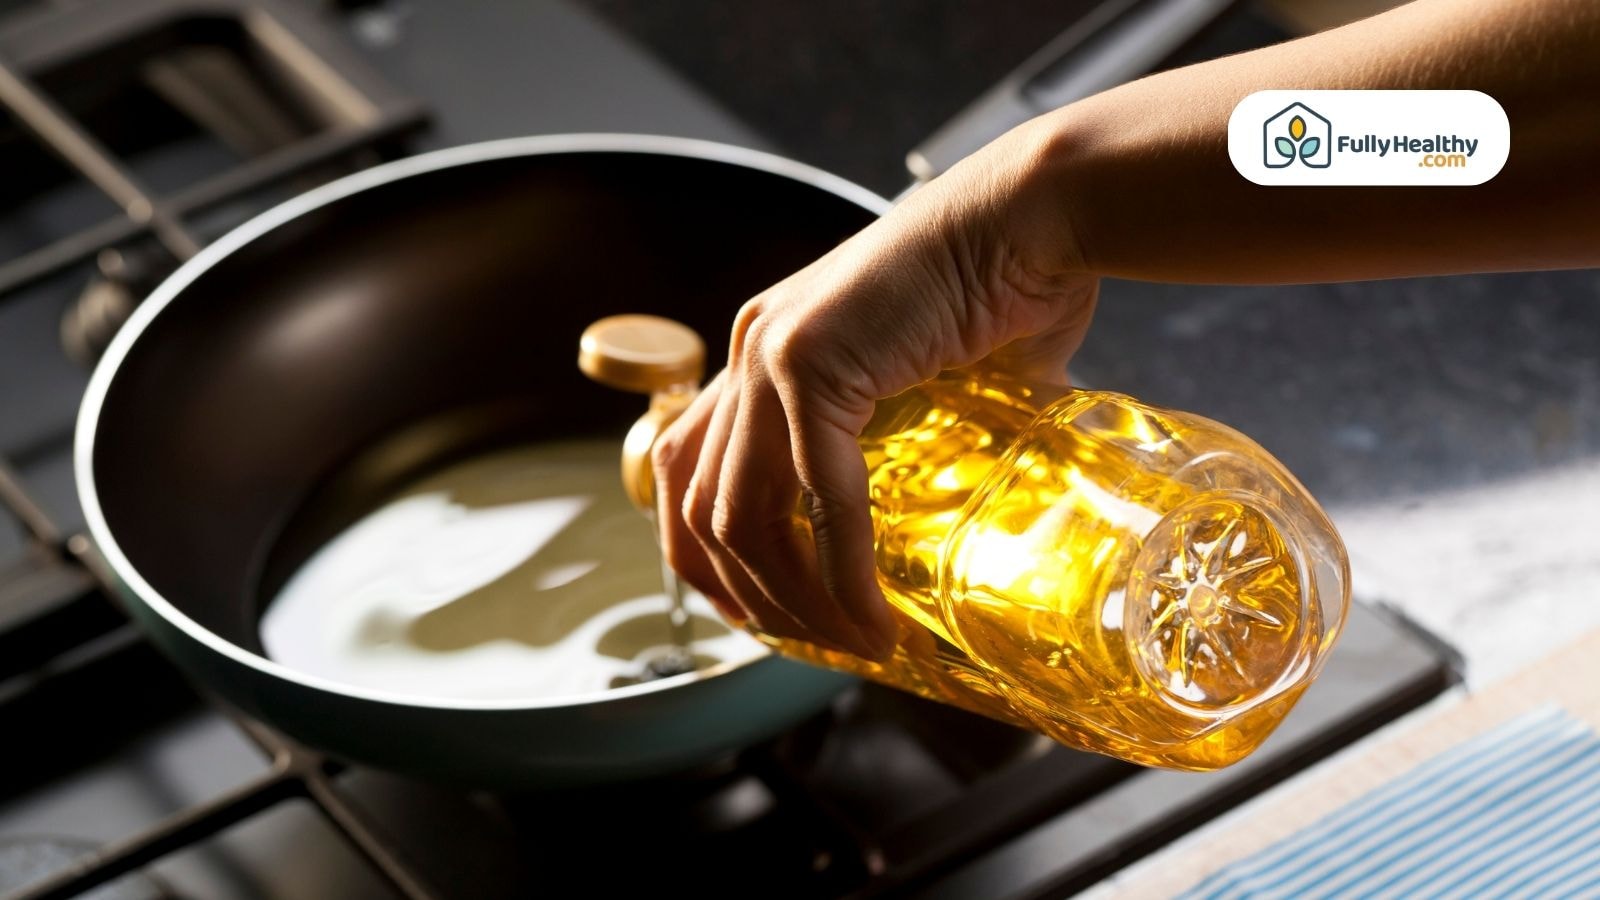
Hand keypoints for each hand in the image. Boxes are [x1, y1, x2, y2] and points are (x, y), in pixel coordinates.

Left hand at [652, 122, 1099, 659]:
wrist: (1037, 215)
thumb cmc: (1003, 282)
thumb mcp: (928, 375)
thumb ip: (911, 436)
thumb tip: (954, 505)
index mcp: (765, 348)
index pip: (685, 465)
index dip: (703, 553)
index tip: (754, 610)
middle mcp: (750, 347)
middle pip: (695, 501)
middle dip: (741, 592)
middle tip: (801, 644)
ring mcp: (771, 352)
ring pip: (740, 514)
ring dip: (790, 598)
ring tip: (849, 641)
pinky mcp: (813, 361)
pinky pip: (818, 496)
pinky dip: (841, 571)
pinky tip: (873, 616)